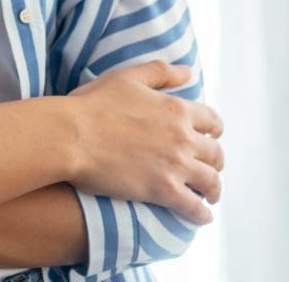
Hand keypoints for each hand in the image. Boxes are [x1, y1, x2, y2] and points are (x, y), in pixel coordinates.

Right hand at [66, 60, 223, 224]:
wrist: (73, 135)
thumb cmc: (94, 103)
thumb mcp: (127, 77)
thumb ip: (160, 72)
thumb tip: (189, 72)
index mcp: (176, 108)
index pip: (212, 121)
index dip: (214, 130)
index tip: (210, 136)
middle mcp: (183, 137)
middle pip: (215, 154)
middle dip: (215, 161)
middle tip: (208, 167)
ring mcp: (175, 165)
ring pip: (211, 182)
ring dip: (213, 189)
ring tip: (209, 195)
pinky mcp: (163, 191)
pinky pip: (194, 207)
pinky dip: (202, 213)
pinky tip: (201, 216)